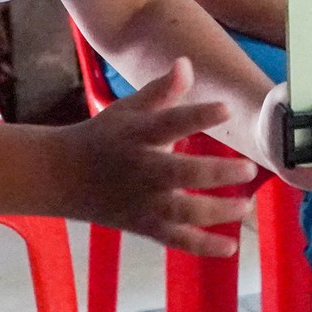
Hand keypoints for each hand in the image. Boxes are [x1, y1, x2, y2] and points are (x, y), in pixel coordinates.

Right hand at [54, 57, 258, 256]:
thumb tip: (187, 63)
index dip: (198, 115)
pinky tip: (231, 248)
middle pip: (181, 173)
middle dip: (216, 173)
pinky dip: (202, 247)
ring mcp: (143, 202)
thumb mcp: (127, 108)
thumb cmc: (103, 136)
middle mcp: (142, 169)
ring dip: (217, 212)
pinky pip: (175, 240)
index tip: (226, 109)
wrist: (62, 176)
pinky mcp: (144, 225)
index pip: (170, 122)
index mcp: (138, 134)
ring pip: (182, 212)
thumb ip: (161, 90)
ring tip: (246, 206)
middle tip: (249, 169)